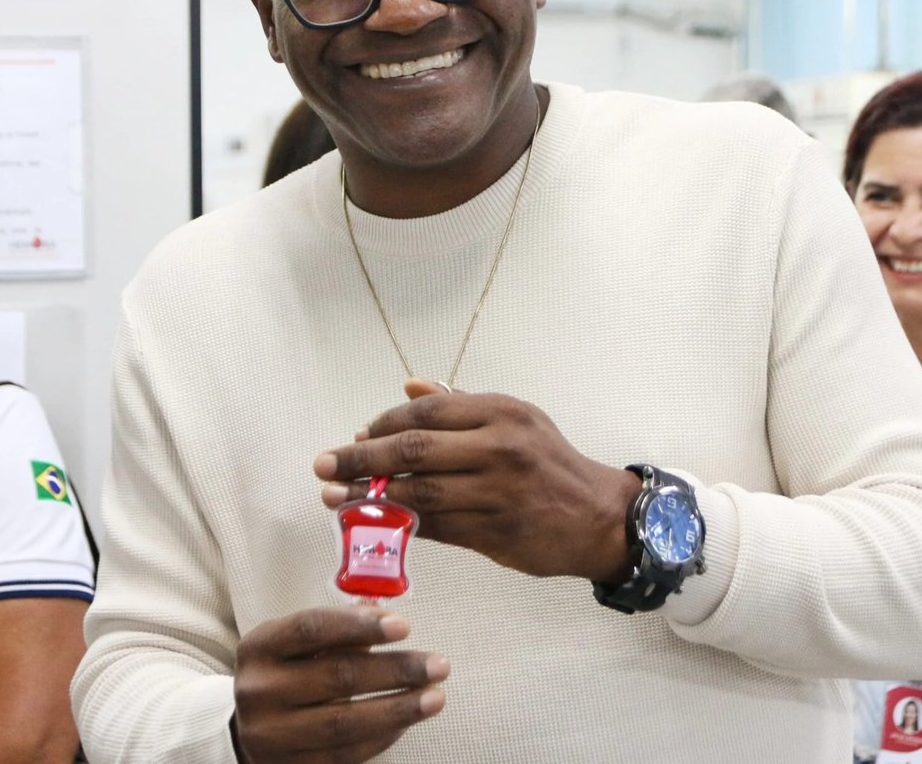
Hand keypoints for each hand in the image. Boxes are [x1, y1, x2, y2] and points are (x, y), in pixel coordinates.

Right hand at [232, 606, 447, 763]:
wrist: (245, 730)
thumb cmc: (284, 673)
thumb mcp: (295, 644)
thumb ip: (338, 629)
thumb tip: (384, 612)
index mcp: (260, 647)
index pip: (311, 629)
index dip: (359, 626)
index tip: (405, 626)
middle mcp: (259, 690)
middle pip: (337, 677)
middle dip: (395, 671)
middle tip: (438, 665)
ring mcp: (270, 735)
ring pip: (345, 722)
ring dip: (398, 709)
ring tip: (435, 697)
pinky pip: (345, 755)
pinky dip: (381, 738)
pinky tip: (407, 722)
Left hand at [315, 379, 642, 581]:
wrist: (598, 516)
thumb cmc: (549, 463)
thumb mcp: (516, 419)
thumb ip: (461, 405)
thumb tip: (408, 388)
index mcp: (500, 413)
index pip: (424, 414)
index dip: (380, 426)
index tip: (353, 437)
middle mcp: (499, 448)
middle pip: (412, 450)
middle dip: (359, 459)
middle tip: (323, 466)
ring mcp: (497, 493)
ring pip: (418, 493)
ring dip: (368, 498)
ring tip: (335, 499)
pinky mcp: (495, 533)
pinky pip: (436, 528)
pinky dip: (401, 525)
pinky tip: (375, 523)